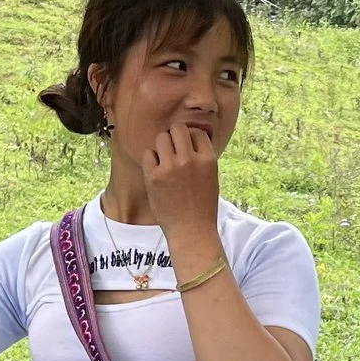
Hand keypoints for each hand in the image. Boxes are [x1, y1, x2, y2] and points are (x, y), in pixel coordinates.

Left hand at [146, 123, 221, 250]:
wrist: (191, 231)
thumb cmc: (203, 207)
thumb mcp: (212, 178)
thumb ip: (202, 158)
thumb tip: (189, 139)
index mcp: (208, 160)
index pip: (197, 133)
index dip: (192, 140)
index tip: (188, 150)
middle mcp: (189, 160)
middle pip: (178, 129)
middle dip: (175, 137)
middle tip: (173, 151)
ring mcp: (170, 167)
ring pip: (161, 138)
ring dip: (162, 146)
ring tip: (164, 160)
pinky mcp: (153, 176)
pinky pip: (148, 154)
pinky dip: (151, 160)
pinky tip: (156, 171)